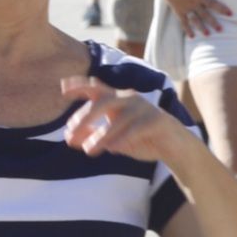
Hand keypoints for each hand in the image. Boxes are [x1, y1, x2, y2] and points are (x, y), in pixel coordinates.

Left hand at [61, 78, 191, 166]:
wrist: (174, 147)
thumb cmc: (142, 139)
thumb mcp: (114, 139)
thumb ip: (93, 136)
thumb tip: (69, 139)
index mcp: (117, 99)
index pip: (95, 88)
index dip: (79, 86)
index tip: (62, 89)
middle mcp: (129, 99)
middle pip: (102, 101)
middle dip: (84, 117)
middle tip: (70, 134)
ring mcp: (143, 108)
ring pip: (118, 118)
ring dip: (101, 135)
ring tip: (88, 151)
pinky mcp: (156, 121)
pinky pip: (135, 128)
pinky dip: (122, 138)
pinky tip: (111, 149)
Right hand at [159, 0, 231, 37]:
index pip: (212, 3)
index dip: (221, 8)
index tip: (230, 14)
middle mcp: (192, 2)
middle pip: (205, 15)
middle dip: (213, 22)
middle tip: (221, 30)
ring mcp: (185, 7)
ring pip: (195, 20)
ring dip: (201, 28)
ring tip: (208, 35)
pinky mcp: (177, 10)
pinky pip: (183, 22)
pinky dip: (187, 29)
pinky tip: (192, 36)